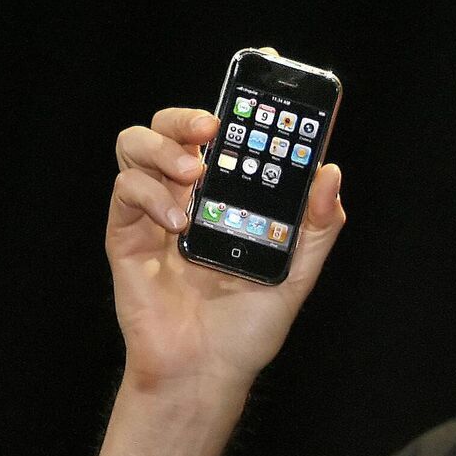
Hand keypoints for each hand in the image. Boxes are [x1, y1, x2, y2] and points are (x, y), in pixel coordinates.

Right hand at [108, 107, 344, 390]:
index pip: (227, 137)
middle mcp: (190, 197)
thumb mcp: (298, 274)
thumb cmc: (249, 328)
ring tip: (193, 174)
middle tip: (213, 128)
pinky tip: (178, 222)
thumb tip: (330, 173)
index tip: (257, 82)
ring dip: (164, 148)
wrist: (206, 372)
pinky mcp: (127, 236)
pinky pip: (125, 190)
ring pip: (137, 144)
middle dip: (188, 116)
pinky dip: (150, 195)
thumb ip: (318, 227)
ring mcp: (155, 213)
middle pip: (173, 128)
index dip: (238, 104)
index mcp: (230, 198)